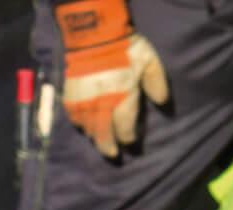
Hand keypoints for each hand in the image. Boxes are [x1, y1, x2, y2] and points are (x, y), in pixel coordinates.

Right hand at [54, 0, 169, 158]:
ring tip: (98, 141)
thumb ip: (157, 84)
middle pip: (102, 131)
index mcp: (122, 96)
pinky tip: (82, 124)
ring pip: (86, 124)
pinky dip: (76, 121)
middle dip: (107, 145)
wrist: (94, 32)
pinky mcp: (70, 90)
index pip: (124, 126)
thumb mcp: (150, 63)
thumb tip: (162, 104)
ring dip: (92, 135)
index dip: (127, 136)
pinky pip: (71, 112)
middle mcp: (101, 101)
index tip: (131, 141)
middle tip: (112, 154)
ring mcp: (83, 97)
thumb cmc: (126, 47)